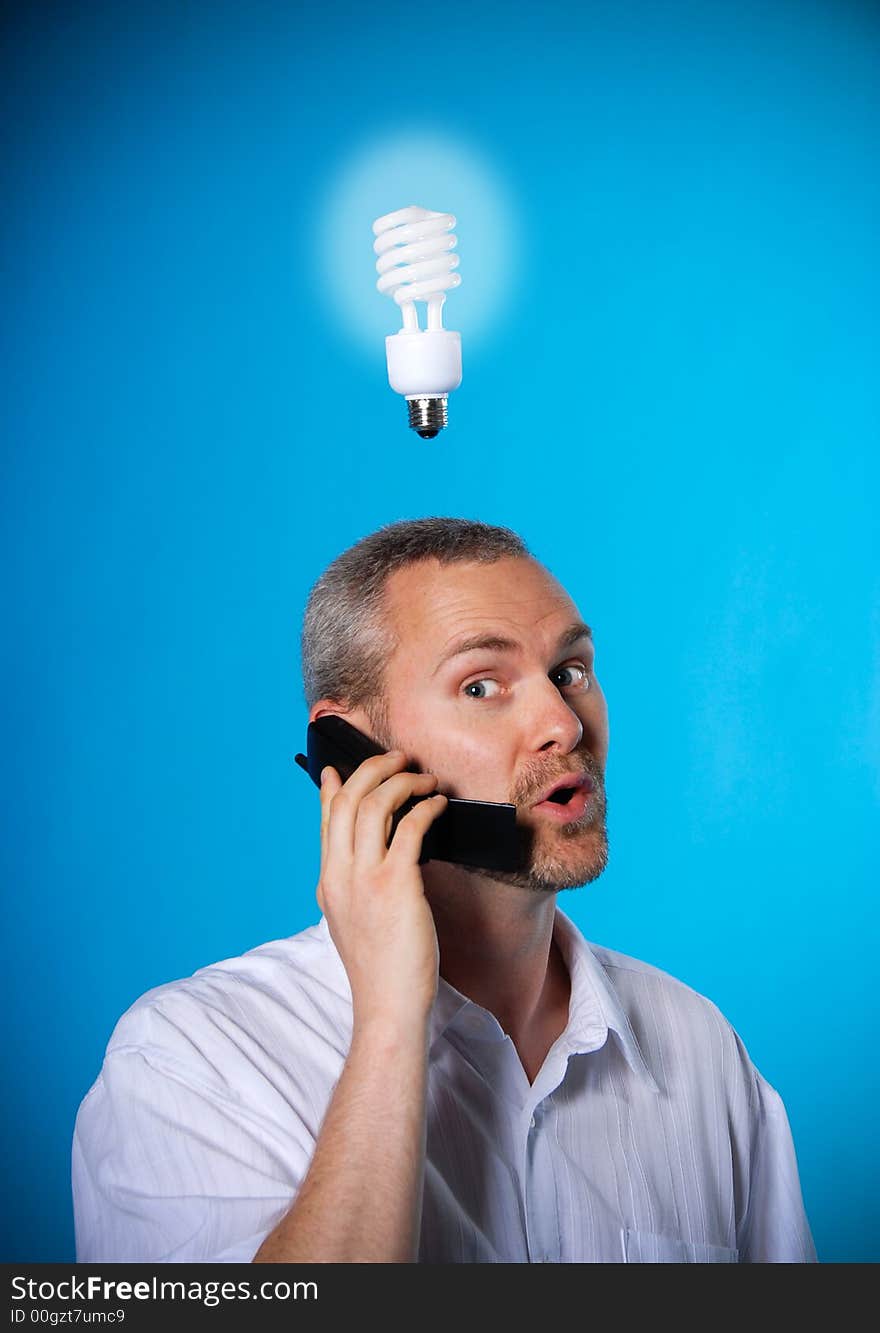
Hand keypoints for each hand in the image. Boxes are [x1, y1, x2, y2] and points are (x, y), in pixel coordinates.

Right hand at [316, 751, 447, 1030]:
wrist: (388, 1006)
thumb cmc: (383, 969)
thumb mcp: (356, 921)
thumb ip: (359, 886)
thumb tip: (385, 853)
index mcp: (328, 882)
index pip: (327, 820)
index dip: (333, 788)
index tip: (339, 767)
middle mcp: (339, 874)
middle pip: (348, 800)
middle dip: (373, 769)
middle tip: (397, 760)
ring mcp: (364, 878)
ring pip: (375, 804)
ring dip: (402, 781)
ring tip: (423, 778)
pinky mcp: (396, 885)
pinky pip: (411, 827)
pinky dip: (426, 807)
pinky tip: (439, 805)